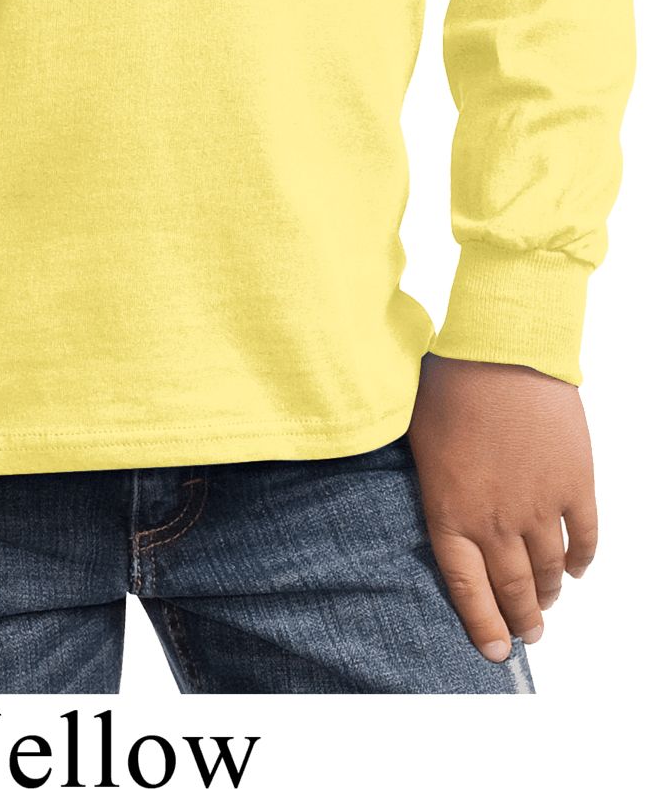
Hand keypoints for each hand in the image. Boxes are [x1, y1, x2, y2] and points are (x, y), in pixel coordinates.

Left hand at [407, 353, 596, 662]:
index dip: (481, 624)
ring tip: (546, 604)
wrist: (501, 351)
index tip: (492, 651)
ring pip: (550, 569)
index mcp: (450, 511)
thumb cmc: (448, 385)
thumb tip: (437, 508)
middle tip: (526, 637)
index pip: (467, 587)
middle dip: (520, 619)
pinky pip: (585, 538)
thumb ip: (432, 485)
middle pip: (513, 587)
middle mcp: (496, 520)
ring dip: (549, 593)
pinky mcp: (575, 485)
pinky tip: (577, 570)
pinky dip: (583, 560)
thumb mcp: (417, 440)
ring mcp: (540, 506)